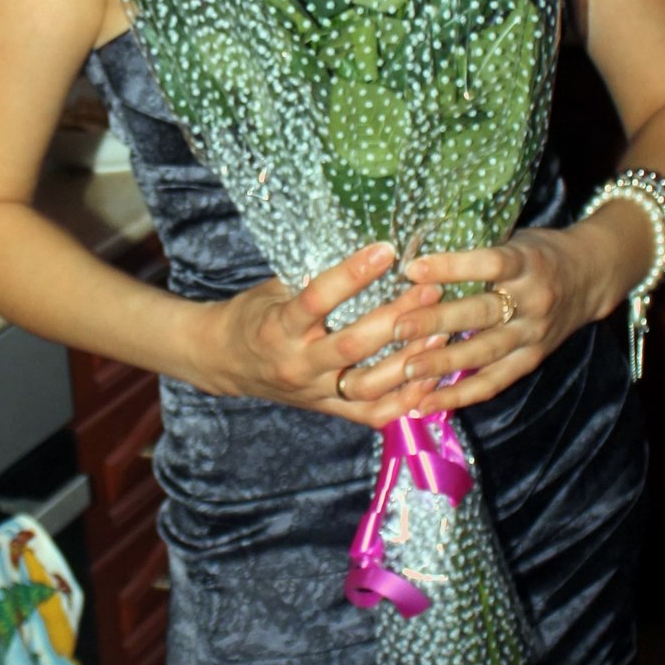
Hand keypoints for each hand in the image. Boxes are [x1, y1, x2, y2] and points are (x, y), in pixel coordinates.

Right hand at [205, 241, 447, 425]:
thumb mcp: (274, 289)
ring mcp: (314, 392)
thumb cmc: (256, 315)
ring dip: (408, 361)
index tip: (386, 250)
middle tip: (430, 292)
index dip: (353, 274)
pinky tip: (429, 379)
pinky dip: (404, 400)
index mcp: (279, 327)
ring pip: (368, 385)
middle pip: (352, 346)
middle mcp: (297, 363)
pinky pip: (371, 414)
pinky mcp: (328, 409)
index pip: (317, 298)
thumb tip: (362, 250)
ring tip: (439, 333)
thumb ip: (312, 276)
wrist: (225, 362)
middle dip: (396, 319)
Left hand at [390, 224, 603, 412]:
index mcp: (527, 263)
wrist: (592, 276)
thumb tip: (416, 261)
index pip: (489, 263)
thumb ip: (477, 251)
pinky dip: (459, 395)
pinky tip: (425, 402)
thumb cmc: (540, 253)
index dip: (451, 267)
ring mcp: (534, 334)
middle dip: (438, 321)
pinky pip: (493, 382)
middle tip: (398, 326)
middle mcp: (533, 300)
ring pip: (485, 352)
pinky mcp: (532, 359)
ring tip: (406, 369)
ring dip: (443, 363)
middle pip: (482, 313)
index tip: (413, 268)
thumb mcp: (516, 240)